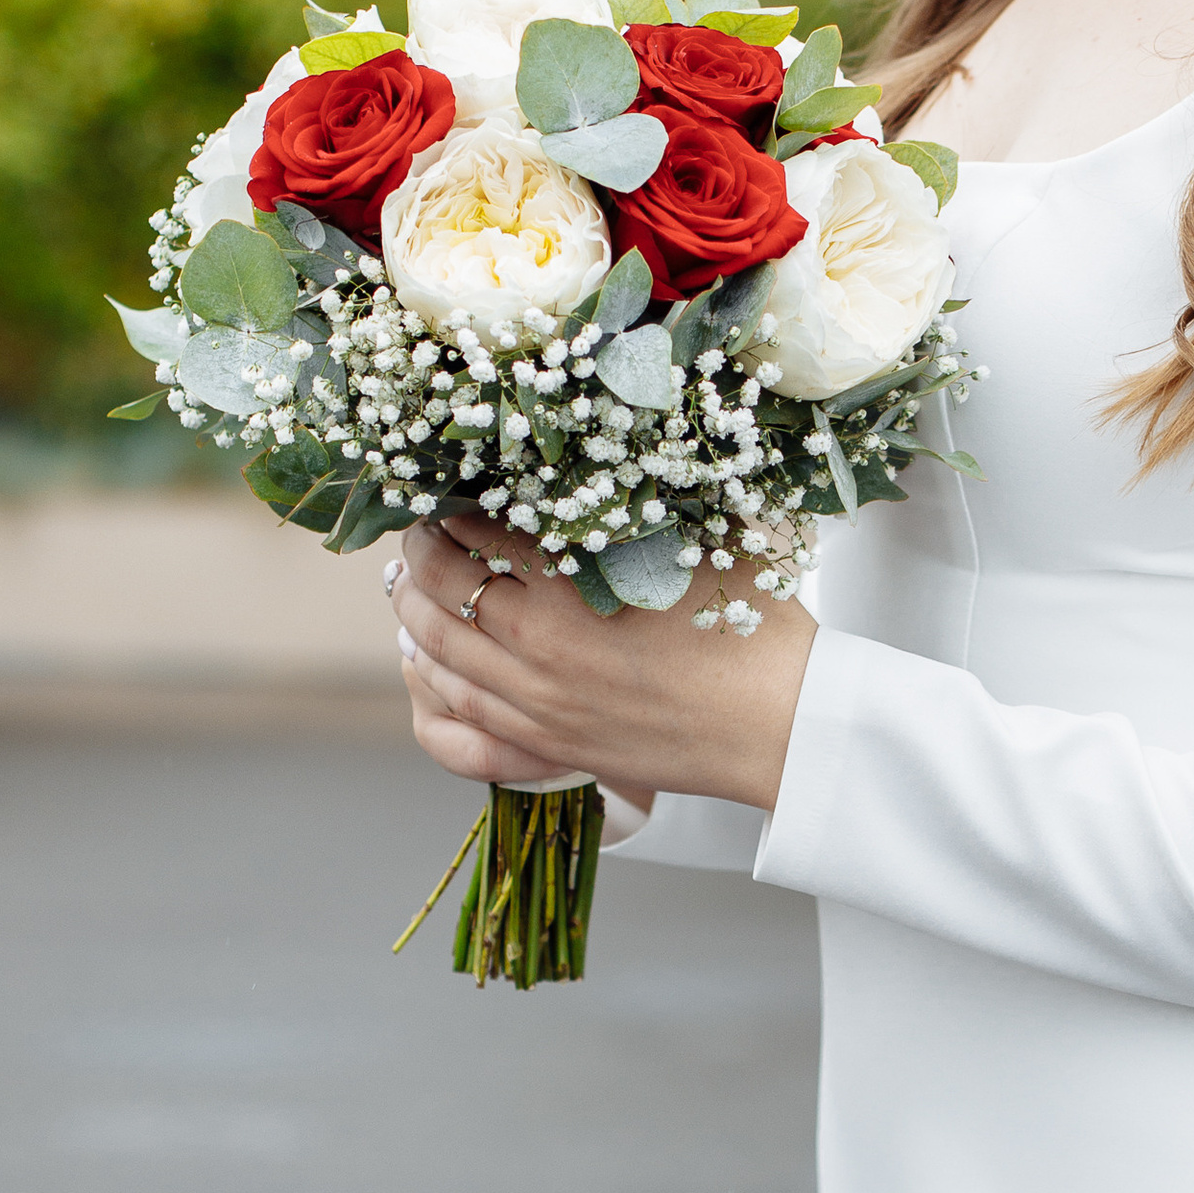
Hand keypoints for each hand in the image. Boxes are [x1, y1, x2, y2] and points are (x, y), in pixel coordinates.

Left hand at [388, 514, 816, 811]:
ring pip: (438, 648)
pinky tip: (427, 652)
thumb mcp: (701, 536)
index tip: (454, 488)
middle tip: (423, 530)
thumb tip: (610, 450)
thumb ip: (644, 495)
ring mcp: (536, 701)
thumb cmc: (754, 627)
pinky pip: (459, 706)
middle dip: (421, 551)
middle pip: (441, 586)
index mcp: (572, 586)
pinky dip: (431, 672)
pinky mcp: (547, 742)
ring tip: (412, 584)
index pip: (479, 530)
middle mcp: (539, 645)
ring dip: (414, 609)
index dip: (455, 504)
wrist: (781, 726)